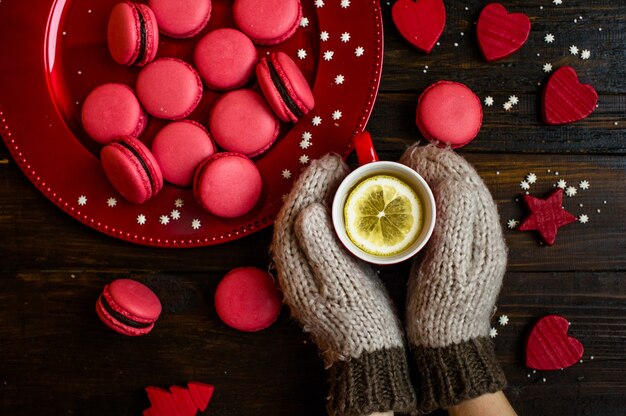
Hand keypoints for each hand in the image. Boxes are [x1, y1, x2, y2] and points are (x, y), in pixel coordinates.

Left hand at [271, 154, 415, 415]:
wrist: (365, 357)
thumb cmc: (358, 321)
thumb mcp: (340, 283)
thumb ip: (319, 246)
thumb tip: (306, 209)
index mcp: (294, 265)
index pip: (295, 212)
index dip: (310, 182)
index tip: (331, 161)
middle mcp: (291, 266)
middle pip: (295, 213)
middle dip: (312, 184)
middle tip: (336, 162)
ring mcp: (302, 271)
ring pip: (303, 224)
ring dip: (317, 196)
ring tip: (338, 177)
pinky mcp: (315, 276)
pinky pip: (313, 235)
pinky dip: (324, 215)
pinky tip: (340, 207)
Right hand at [399, 144, 507, 411]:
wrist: (446, 347)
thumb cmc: (441, 311)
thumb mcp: (446, 267)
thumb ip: (453, 223)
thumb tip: (451, 181)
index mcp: (484, 237)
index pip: (466, 186)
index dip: (441, 165)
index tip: (413, 154)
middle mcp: (485, 236)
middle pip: (466, 186)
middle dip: (440, 165)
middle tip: (410, 154)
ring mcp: (475, 245)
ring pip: (460, 197)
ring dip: (438, 176)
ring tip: (413, 166)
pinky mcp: (461, 253)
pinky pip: (452, 212)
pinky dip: (435, 195)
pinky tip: (417, 194)